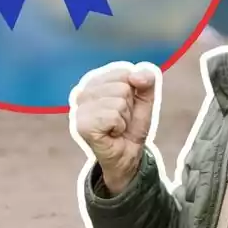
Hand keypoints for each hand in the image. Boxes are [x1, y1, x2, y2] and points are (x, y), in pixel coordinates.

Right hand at [72, 63, 156, 194]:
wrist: (128, 155)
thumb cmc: (131, 126)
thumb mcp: (144, 99)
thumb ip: (146, 80)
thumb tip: (136, 75)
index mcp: (94, 82)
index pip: (124, 72)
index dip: (133, 91)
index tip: (126, 106)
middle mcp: (83, 92)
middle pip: (122, 87)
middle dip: (129, 106)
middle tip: (121, 120)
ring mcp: (80, 109)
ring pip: (118, 102)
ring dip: (124, 118)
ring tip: (116, 127)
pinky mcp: (83, 125)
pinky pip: (113, 117)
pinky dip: (119, 127)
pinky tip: (112, 134)